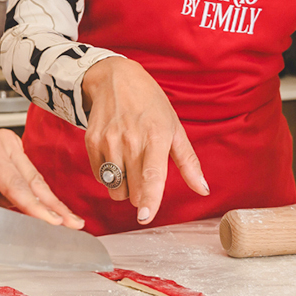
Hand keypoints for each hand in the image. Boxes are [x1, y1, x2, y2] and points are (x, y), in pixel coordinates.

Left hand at [0, 127, 83, 228]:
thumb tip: (12, 221)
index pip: (18, 186)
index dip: (38, 209)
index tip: (56, 224)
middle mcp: (1, 141)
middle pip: (33, 181)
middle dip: (54, 205)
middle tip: (74, 225)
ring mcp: (7, 142)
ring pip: (34, 178)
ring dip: (50, 201)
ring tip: (70, 221)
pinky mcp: (8, 148)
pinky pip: (26, 175)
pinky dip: (37, 193)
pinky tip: (53, 209)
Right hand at [79, 56, 208, 224]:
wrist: (115, 78)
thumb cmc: (150, 104)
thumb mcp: (174, 128)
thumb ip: (188, 162)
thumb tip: (203, 190)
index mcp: (156, 137)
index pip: (151, 174)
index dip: (149, 198)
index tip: (145, 216)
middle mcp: (130, 140)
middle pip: (132, 189)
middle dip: (141, 195)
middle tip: (145, 177)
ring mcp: (108, 140)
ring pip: (115, 187)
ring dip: (124, 187)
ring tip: (130, 167)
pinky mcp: (91, 141)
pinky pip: (100, 176)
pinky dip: (109, 176)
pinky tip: (116, 159)